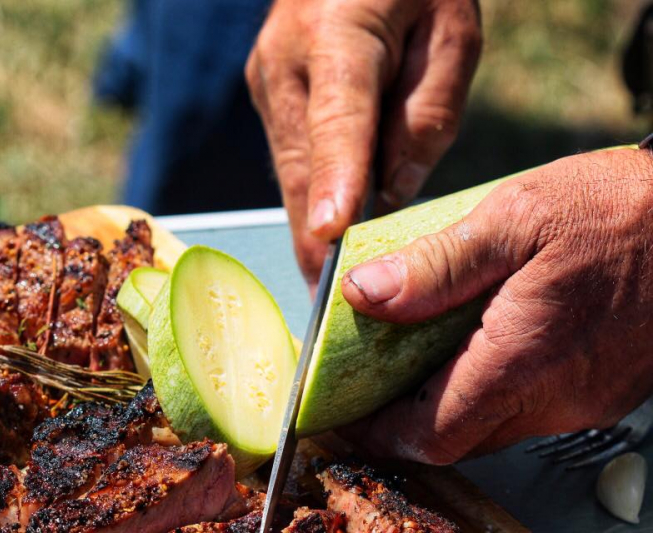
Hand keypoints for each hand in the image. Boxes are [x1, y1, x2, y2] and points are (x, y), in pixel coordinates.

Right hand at [246, 0, 481, 284]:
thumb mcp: (451, 34)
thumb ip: (425, 116)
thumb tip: (390, 194)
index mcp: (340, 34)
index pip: (338, 121)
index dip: (334, 184)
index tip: (330, 239)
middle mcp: (287, 64)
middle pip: (301, 167)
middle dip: (316, 241)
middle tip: (332, 312)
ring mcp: (269, 83)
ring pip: (289, 176)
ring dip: (308, 230)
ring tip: (328, 294)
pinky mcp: (269, 98)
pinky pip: (290, 163)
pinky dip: (309, 203)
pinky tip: (327, 242)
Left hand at [339, 148, 652, 464]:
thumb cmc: (619, 210)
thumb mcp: (515, 218)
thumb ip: (436, 265)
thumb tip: (365, 294)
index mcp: (523, 360)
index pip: (431, 434)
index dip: (380, 432)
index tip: (346, 414)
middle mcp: (555, 396)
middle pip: (458, 437)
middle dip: (406, 422)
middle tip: (371, 384)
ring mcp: (584, 398)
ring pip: (494, 424)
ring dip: (448, 404)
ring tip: (415, 359)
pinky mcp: (603, 388)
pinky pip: (530, 407)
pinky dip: (490, 389)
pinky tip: (477, 344)